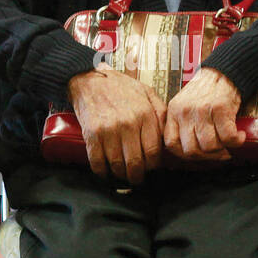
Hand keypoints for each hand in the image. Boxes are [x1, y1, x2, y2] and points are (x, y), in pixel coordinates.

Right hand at [67, 63, 166, 184]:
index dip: (153, 166)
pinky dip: (101, 171)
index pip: (154, 152)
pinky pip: (97, 162)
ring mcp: (109, 130)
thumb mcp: (147, 92)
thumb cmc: (118, 87)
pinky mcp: (92, 134)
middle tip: (136, 178)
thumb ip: (160, 112)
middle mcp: (128, 124)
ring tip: (121, 174)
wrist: (89, 78)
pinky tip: (105, 171)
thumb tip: (168, 134)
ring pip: (117, 166)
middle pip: (136, 163)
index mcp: (145, 115)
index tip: (150, 168)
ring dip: (120, 175)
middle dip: (137, 176)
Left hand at [163, 67, 243, 162]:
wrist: (224, 72)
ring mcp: (202, 110)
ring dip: (223, 149)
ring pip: (209, 147)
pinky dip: (236, 141)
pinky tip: (238, 136)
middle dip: (207, 156)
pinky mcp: (220, 109)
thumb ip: (183, 125)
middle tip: (217, 152)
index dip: (184, 155)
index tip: (197, 155)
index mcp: (174, 112)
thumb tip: (191, 152)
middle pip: (191, 150)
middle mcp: (185, 112)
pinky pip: (228, 138)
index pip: (171, 144)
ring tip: (228, 141)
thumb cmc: (206, 91)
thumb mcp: (185, 105)